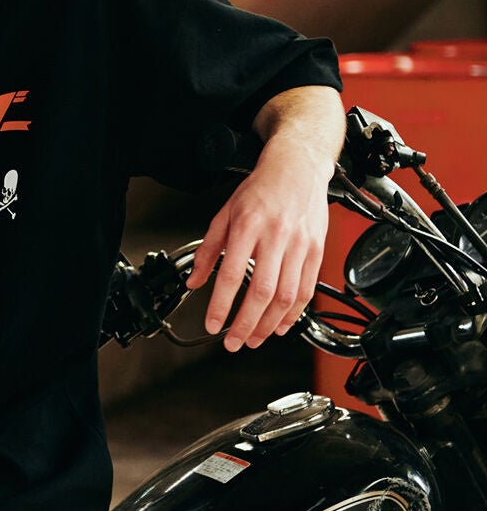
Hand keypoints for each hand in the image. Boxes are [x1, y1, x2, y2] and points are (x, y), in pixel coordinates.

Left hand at [184, 134, 331, 350]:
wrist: (297, 168)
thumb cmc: (260, 190)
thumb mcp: (224, 214)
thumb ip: (207, 251)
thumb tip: (193, 281)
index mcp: (247, 228)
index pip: (232, 275)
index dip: (221, 305)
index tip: (213, 325)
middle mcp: (275, 237)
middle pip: (262, 292)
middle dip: (247, 324)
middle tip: (234, 342)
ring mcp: (300, 245)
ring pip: (287, 295)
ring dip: (269, 324)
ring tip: (255, 338)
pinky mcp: (316, 250)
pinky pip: (307, 289)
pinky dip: (294, 312)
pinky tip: (281, 324)